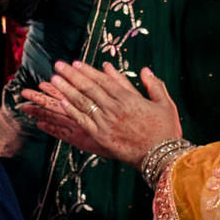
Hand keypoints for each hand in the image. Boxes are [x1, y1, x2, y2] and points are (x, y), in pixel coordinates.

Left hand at [19, 61, 180, 166]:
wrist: (161, 156)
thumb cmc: (166, 130)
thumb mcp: (165, 104)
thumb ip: (154, 85)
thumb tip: (145, 70)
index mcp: (129, 99)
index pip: (103, 81)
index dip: (88, 71)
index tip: (76, 63)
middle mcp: (115, 109)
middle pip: (89, 88)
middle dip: (72, 75)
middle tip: (58, 65)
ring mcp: (106, 123)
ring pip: (82, 102)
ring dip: (66, 90)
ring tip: (54, 79)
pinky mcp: (100, 136)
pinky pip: (83, 121)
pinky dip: (71, 110)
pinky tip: (61, 101)